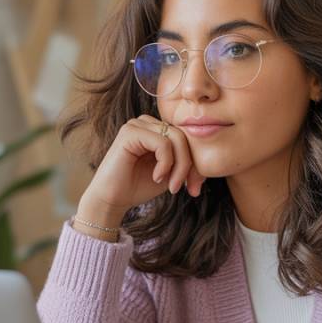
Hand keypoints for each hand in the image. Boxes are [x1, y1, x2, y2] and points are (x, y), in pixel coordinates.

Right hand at [76, 115, 206, 228]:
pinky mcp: (130, 132)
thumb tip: (209, 158)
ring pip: (176, 138)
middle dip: (189, 165)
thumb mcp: (171, 173)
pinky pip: (162, 143)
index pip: (187, 137)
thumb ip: (186, 161)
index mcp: (156, 129)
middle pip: (184, 136)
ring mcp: (137, 124)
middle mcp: (147, 122)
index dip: (195, 162)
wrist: (112, 200)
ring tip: (171, 185)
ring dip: (179, 166)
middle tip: (185, 188)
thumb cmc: (138, 187)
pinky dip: (166, 163)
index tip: (195, 187)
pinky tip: (156, 177)